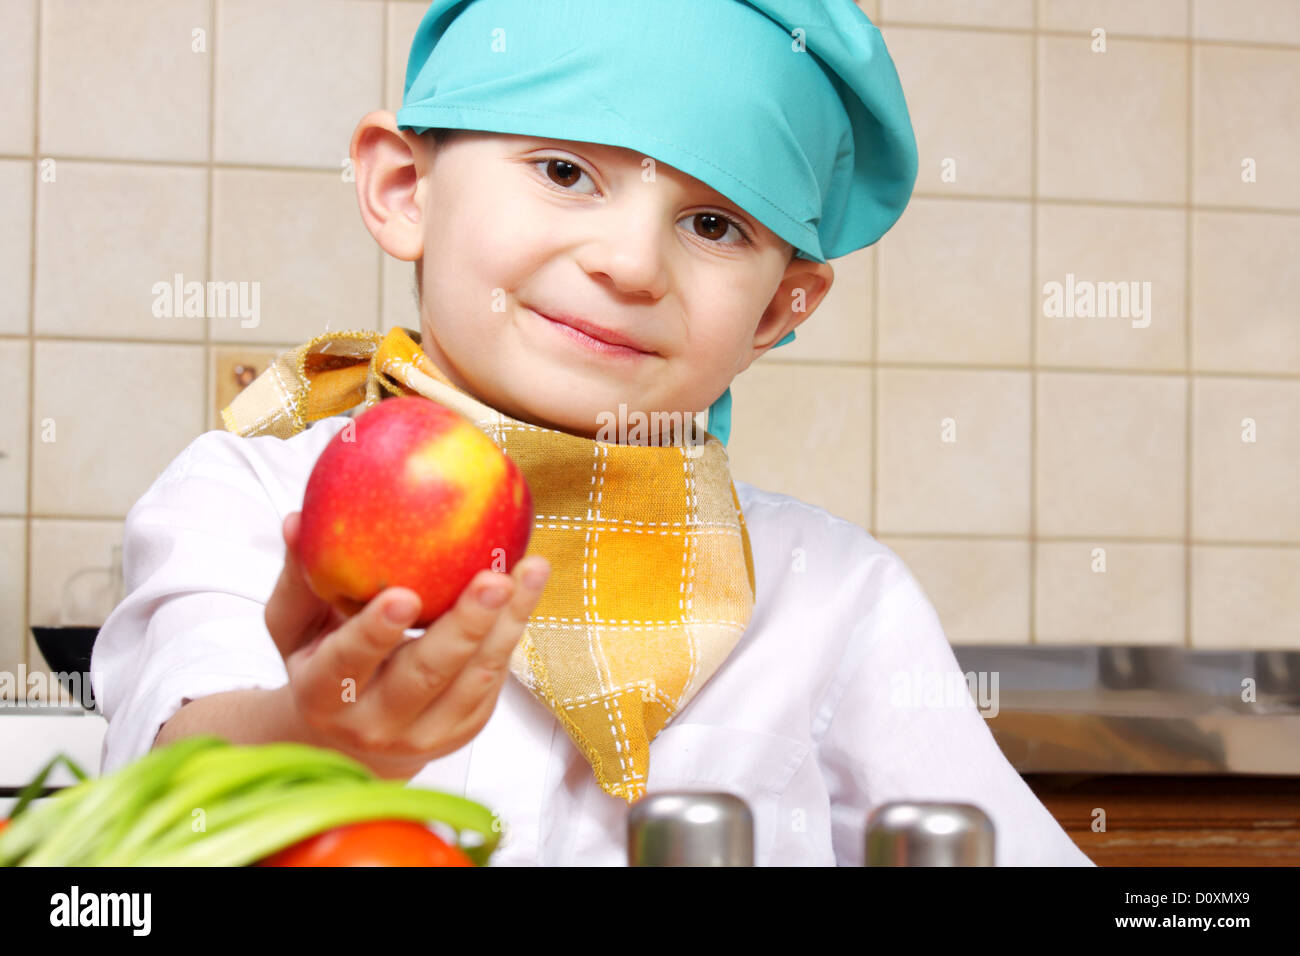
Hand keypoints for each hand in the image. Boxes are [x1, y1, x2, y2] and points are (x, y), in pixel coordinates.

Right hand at [264, 511, 549, 777]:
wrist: (351, 740)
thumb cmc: (320, 663)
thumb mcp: (295, 628)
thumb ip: (299, 578)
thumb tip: (296, 519)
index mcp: (324, 696)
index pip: (348, 664)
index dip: (375, 633)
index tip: (403, 595)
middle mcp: (375, 725)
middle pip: (426, 676)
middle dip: (464, 626)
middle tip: (493, 579)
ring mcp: (425, 734)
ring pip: (473, 679)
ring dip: (507, 623)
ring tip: (530, 570)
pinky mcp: (464, 729)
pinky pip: (494, 678)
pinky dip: (513, 631)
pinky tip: (529, 584)